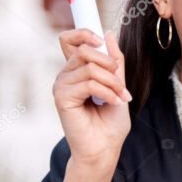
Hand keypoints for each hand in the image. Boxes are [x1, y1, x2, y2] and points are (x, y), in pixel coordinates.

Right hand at [53, 28, 131, 169]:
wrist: (106, 148)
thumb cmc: (110, 121)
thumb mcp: (118, 84)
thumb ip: (113, 60)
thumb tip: (108, 33)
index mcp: (77, 70)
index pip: (69, 39)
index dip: (83, 33)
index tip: (101, 41)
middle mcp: (66, 75)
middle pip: (83, 49)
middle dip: (109, 63)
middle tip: (120, 83)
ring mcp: (62, 86)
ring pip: (90, 67)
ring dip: (112, 82)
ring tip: (120, 96)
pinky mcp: (62, 98)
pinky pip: (89, 83)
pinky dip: (107, 92)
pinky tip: (114, 103)